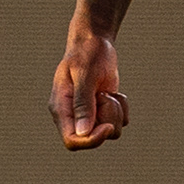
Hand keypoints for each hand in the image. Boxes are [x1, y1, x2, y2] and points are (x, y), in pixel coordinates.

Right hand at [53, 27, 129, 149]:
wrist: (95, 43)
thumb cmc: (86, 54)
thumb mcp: (85, 75)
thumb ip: (83, 104)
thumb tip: (83, 132)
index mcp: (61, 109)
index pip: (72, 141)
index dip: (91, 140)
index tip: (107, 126)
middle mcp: (73, 116)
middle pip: (93, 139)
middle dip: (106, 119)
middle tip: (103, 95)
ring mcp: (89, 116)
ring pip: (110, 132)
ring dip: (115, 111)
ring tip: (105, 91)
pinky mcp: (103, 112)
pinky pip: (120, 122)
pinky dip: (121, 107)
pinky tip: (112, 91)